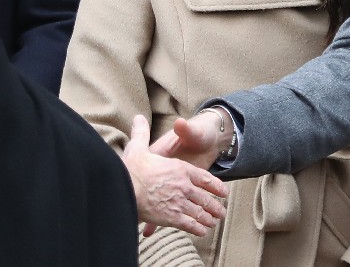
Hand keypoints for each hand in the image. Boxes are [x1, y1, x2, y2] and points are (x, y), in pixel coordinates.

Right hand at [122, 115, 227, 237]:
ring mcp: (179, 202)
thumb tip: (139, 118)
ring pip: (200, 212)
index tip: (223, 192)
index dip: (216, 186)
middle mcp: (184, 186)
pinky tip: (202, 231)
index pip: (205, 178)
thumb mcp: (138, 147)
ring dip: (209, 218)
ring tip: (213, 222)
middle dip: (215, 206)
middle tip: (221, 212)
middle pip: (205, 198)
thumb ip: (142, 133)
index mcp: (180, 169)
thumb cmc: (132, 167)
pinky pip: (190, 224)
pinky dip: (198, 228)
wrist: (125, 187)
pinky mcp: (172, 217)